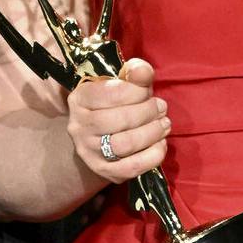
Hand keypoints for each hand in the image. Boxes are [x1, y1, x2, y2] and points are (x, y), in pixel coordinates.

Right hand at [67, 58, 169, 184]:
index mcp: (79, 98)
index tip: (148, 91)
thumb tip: (143, 72)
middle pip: (121, 120)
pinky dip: (153, 155)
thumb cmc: (114, 104)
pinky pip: (132, 167)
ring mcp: (88, 151)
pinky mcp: (103, 170)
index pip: (111, 93)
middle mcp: (79, 126)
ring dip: (152, 132)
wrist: (98, 135)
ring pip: (126, 144)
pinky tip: (160, 143)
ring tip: (164, 124)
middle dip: (148, 112)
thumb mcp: (121, 83)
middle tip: (161, 107)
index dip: (137, 91)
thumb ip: (134, 73)